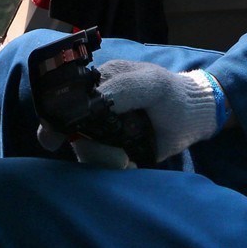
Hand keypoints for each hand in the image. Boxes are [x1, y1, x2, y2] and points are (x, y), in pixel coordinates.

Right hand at [67, 60, 220, 167]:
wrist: (193, 118)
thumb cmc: (171, 93)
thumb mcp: (151, 84)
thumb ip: (122, 88)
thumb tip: (89, 104)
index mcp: (100, 81)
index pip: (64, 99)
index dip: (55, 118)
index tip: (53, 137)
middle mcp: (95, 105)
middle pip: (71, 129)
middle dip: (86, 147)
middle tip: (116, 156)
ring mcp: (102, 128)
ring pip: (83, 149)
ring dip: (101, 159)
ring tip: (126, 160)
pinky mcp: (112, 148)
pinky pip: (99, 161)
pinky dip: (110, 166)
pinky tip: (128, 163)